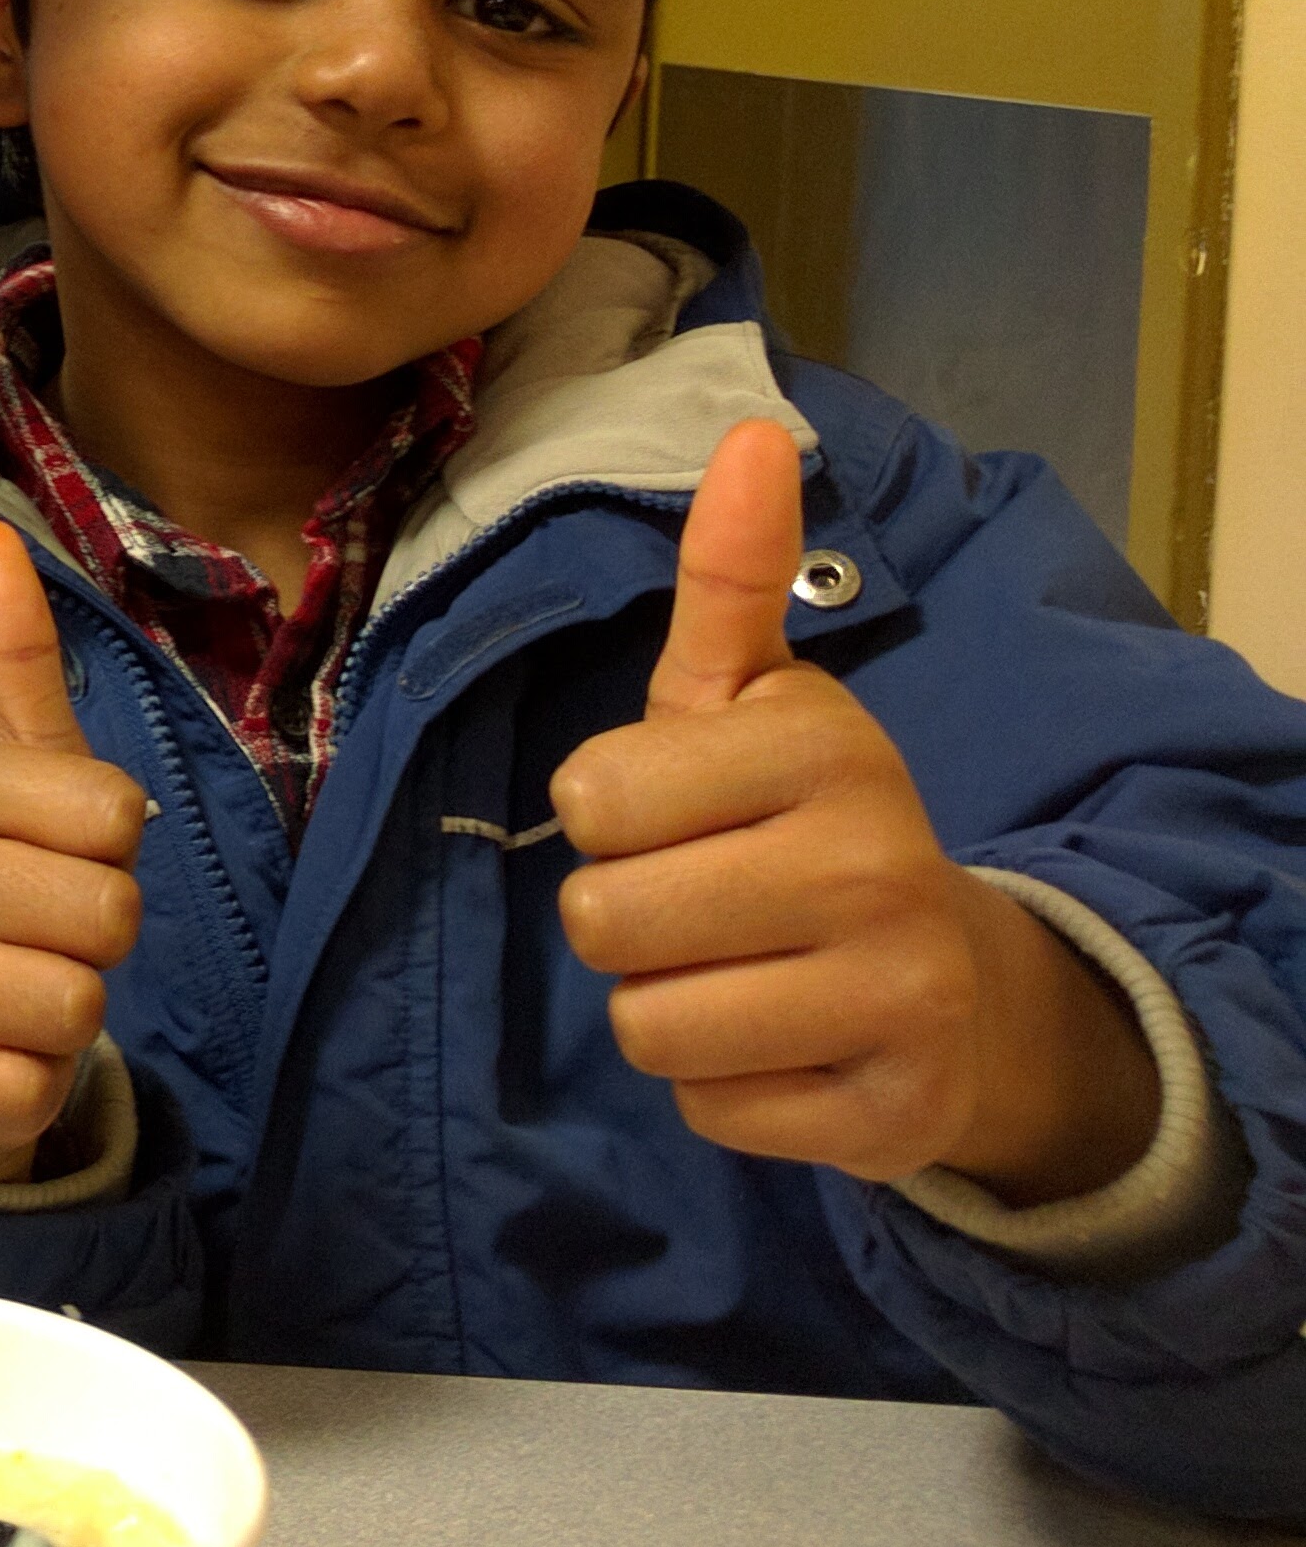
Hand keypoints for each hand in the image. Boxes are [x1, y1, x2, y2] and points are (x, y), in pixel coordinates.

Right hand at [0, 522, 147, 1188]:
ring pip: (77, 999)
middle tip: (43, 936)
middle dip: (102, 937)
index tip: (56, 857)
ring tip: (18, 995)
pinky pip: (35, 1083)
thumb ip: (12, 657)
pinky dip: (34, 1081)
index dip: (113, 848)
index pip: (114, 811)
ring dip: (72, 1012)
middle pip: (107, 909)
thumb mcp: (20, 773)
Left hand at [555, 419, 1157, 1198]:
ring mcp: (894, 998)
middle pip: (604, 922)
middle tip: (705, 901)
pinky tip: (784, 1044)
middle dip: (626, 919)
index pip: (590, 798)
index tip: (683, 811)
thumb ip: (729, 576)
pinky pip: (709, 1112)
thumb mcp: (752, 697)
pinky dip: (723, 1090)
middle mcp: (872, 867)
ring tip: (739, 972)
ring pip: (647, 1026)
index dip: (610, 813)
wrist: (956, 982)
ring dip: (665, 1008)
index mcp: (822, 749)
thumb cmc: (799, 819)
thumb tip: (750, 429)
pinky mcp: (889, 1117)